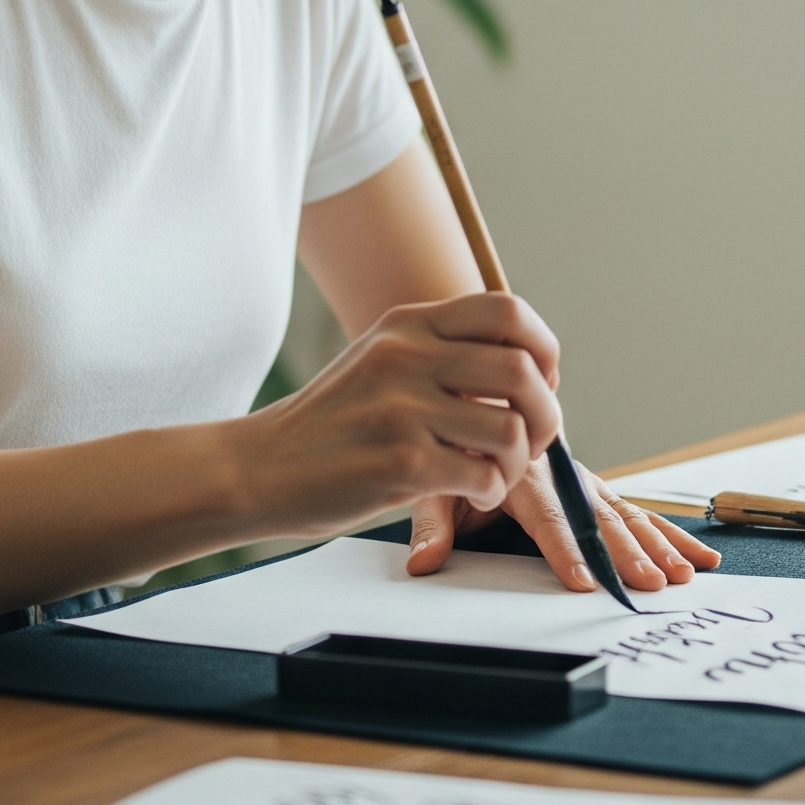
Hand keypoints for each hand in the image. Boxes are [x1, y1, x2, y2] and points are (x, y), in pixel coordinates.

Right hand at [243, 292, 562, 536]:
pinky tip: (469, 494)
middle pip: (522, 369)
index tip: (539, 382)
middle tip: (530, 441)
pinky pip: (484, 476)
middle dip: (545, 414)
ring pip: (512, 428)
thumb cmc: (330, 424)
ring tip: (496, 473)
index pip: (507, 311)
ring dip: (520, 461)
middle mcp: (408, 356)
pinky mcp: (401, 463)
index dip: (543, 348)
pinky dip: (490, 492)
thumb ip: (439, 351)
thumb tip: (521, 364)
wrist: (259, 468)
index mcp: (408, 324)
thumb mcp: (380, 360)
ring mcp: (404, 408)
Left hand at [407, 460, 721, 592]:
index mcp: (522, 475)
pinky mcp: (596, 489)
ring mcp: (584, 482)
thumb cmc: (455, 444)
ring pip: (627, 514)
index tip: (583, 580)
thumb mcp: (435, 482)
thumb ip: (433, 522)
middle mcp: (560, 477)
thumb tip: (423, 564)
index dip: (565, 549)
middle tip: (654, 583)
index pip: (546, 518)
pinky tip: (700, 557)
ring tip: (685, 575)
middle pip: (598, 519)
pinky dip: (671, 533)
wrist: (477, 393)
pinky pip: (637, 512)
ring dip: (658, 544)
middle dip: (628, 553)